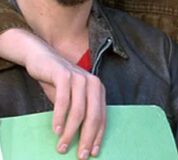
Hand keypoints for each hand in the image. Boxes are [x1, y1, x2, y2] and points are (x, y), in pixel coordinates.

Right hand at [2, 29, 105, 158]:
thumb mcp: (72, 98)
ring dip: (70, 132)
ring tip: (63, 146)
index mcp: (98, 90)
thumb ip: (80, 112)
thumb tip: (83, 138)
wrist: (43, 59)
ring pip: (78, 111)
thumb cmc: (59, 82)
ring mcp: (79, 78)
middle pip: (94, 116)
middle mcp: (93, 83)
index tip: (94, 152)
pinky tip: (56, 130)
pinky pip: (64, 101)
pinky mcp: (64, 75)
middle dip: (87, 138)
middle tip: (81, 155)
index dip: (99, 136)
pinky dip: (60, 117)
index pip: (102, 117)